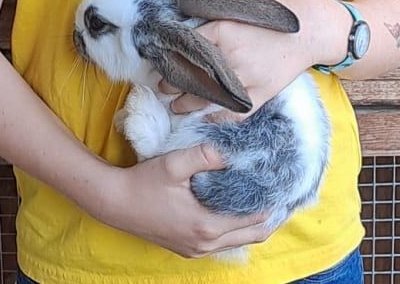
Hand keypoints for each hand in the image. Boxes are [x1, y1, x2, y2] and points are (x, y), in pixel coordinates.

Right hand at [94, 143, 273, 257]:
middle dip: (270, 216)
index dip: (272, 204)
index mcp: (205, 226)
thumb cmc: (144, 182)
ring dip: (254, 223)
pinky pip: (223, 242)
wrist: (115, 203)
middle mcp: (204, 244)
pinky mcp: (187, 247)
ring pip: (237, 241)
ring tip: (266, 196)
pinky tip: (239, 207)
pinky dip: (236, 228)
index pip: (252, 221)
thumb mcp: (175, 163)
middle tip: (283, 192)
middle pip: (251, 236)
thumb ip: (205, 155)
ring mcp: (195, 249)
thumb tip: (234, 150)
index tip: (284, 186)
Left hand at [159, 17, 314, 121]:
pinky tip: (205, 119)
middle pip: (191, 75)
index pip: (185, 47)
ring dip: (187, 103)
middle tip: (163, 86)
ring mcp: (246, 78)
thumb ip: (214, 10)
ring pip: (207, 97)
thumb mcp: (241, 2)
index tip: (160, 62)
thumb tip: (186, 16)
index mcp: (223, 30)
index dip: (169, 56)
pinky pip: (232, 113)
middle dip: (173, 83)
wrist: (310, 29)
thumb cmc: (276, 11)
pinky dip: (216, 118)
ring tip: (176, 105)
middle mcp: (231, 56)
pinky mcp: (260, 94)